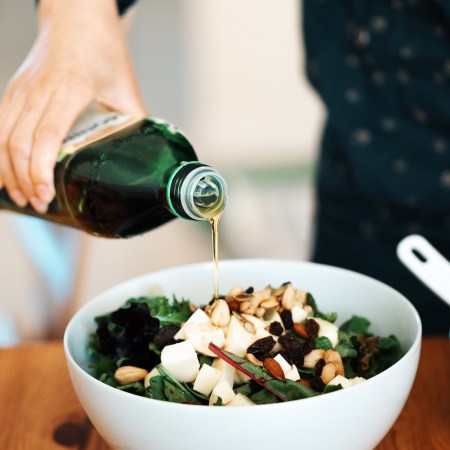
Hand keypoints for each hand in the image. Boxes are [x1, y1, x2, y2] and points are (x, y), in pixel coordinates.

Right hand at [0, 0, 146, 212]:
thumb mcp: (126, 86)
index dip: (42, 171)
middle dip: (24, 180)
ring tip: (21, 196)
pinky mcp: (14, 88)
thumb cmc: (103, 48)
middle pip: (19, 143)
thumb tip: (147, 153)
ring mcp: (22, 88)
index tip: (46, 195)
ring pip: (2, 136)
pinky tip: (4, 173)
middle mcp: (39, 89)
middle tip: (38, 204)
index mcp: (70, 89)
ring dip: (7, 171)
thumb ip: (136, 121)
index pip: (47, 137)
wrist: (76, 14)